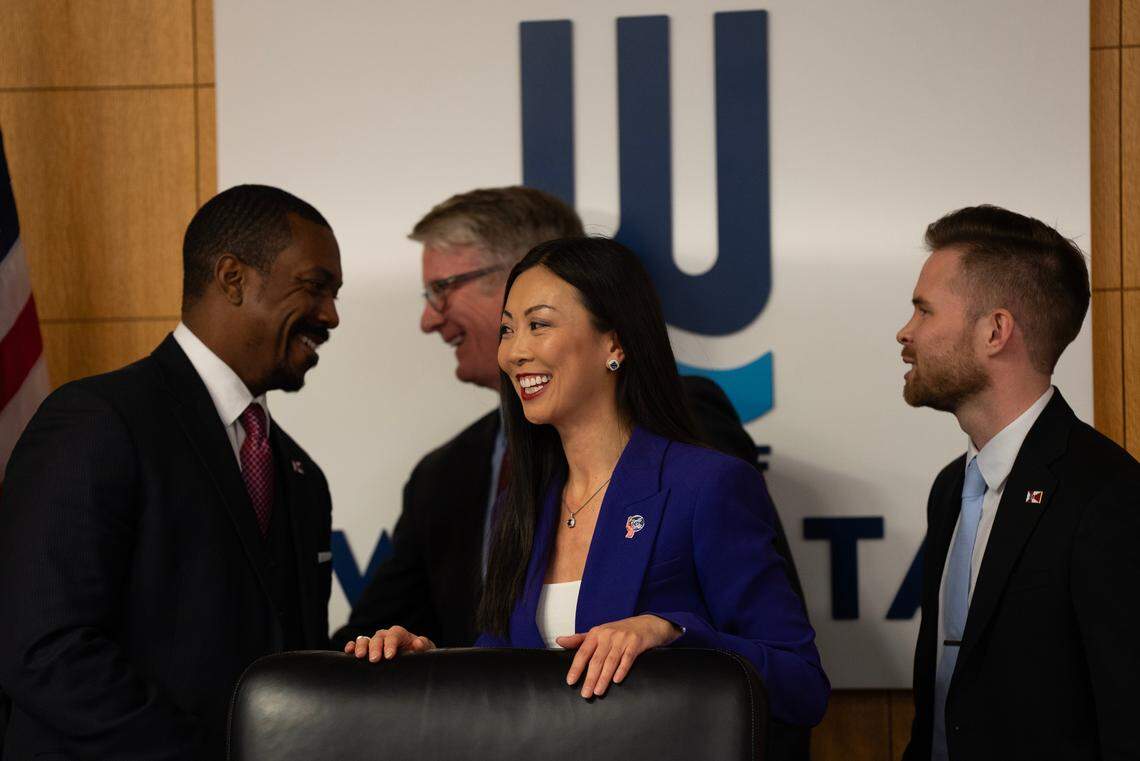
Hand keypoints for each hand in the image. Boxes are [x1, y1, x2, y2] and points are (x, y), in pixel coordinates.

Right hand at [344, 625, 435, 661]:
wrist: (413, 662)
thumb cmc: (419, 655)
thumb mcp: (425, 650)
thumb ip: (424, 645)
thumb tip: (418, 643)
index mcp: (400, 635)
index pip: (394, 634)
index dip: (391, 643)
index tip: (389, 656)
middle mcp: (386, 636)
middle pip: (378, 637)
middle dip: (375, 647)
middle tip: (375, 660)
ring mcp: (375, 643)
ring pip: (365, 639)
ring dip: (361, 646)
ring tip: (360, 656)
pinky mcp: (367, 650)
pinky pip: (356, 645)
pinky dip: (352, 646)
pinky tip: (348, 652)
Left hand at [555, 614, 681, 697]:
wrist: (646, 624)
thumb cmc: (619, 631)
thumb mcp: (598, 633)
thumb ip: (579, 639)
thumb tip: (559, 641)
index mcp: (596, 633)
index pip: (583, 652)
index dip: (576, 667)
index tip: (571, 681)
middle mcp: (608, 635)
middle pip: (596, 660)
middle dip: (590, 678)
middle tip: (585, 694)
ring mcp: (622, 638)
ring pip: (611, 661)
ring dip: (604, 678)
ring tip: (598, 691)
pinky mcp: (636, 642)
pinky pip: (627, 658)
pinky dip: (622, 670)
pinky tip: (616, 681)